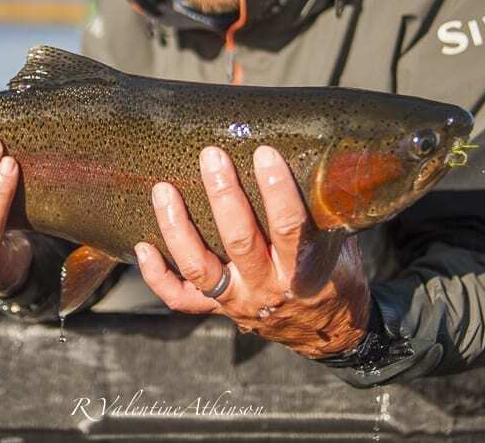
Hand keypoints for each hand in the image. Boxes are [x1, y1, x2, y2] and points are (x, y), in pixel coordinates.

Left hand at [135, 145, 369, 357]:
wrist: (328, 333)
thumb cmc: (336, 276)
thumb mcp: (342, 244)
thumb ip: (329, 208)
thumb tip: (322, 151)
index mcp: (303, 271)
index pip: (290, 228)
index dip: (277, 191)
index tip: (264, 154)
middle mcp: (267, 288)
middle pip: (239, 242)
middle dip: (224, 196)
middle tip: (211, 157)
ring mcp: (238, 301)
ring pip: (200, 268)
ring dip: (178, 228)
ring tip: (163, 190)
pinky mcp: (218, 310)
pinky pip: (181, 298)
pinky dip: (158, 276)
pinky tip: (141, 247)